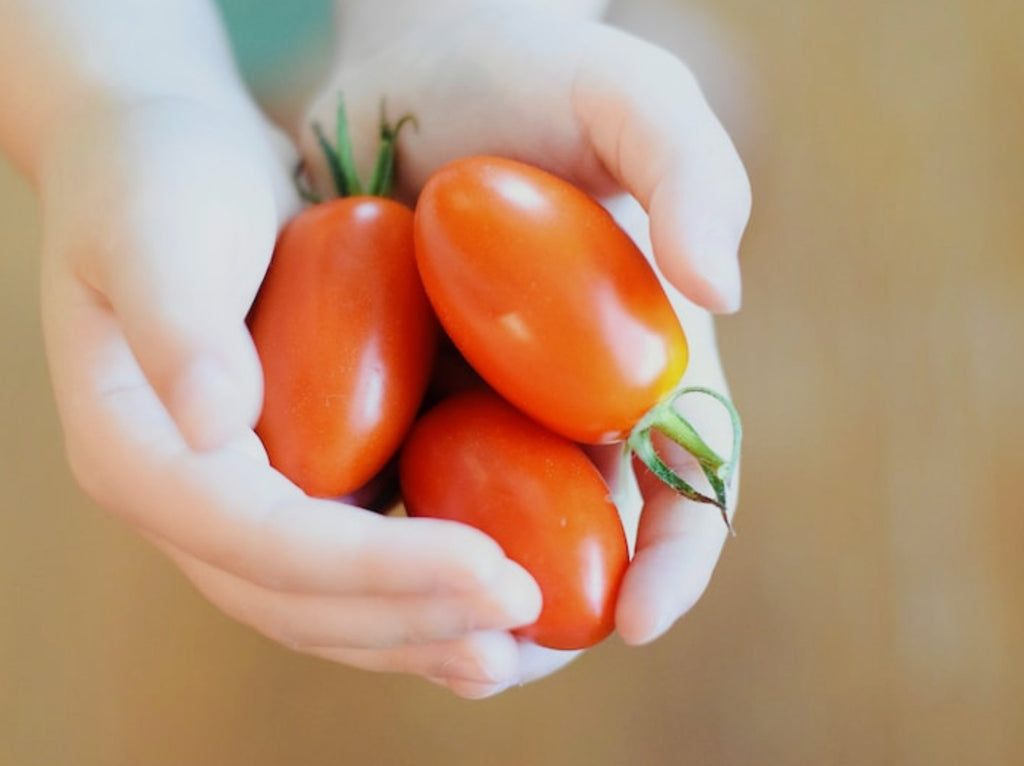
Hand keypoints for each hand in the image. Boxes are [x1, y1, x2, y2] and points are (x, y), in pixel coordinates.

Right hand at [37, 95, 541, 698]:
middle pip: (298, 600)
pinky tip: (487, 598)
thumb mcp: (156, 229)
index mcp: (139, 453)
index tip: (488, 568)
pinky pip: (353, 560)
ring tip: (517, 647)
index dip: (375, 569)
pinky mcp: (290, 477)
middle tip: (520, 624)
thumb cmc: (158, 176)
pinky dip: (418, 591)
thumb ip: (177, 322)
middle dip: (414, 619)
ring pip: (326, 604)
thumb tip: (216, 423)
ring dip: (423, 631)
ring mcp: (239, 497)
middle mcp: (187, 498)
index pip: (262, 543)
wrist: (171, 158)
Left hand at [303, 4, 749, 687]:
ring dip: (459, 603)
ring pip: (486, 536)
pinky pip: (396, 489)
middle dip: (558, 614)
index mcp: (644, 356)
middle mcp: (569, 401)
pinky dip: (379, 536)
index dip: (679, 557)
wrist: (408, 58)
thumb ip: (693, 169)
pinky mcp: (402, 396)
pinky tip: (335, 562)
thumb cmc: (527, 69)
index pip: (690, 477)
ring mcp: (484, 405)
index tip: (642, 616)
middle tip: (507, 658)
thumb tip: (724, 286)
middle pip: (587, 538)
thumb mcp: (623, 95)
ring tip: (422, 640)